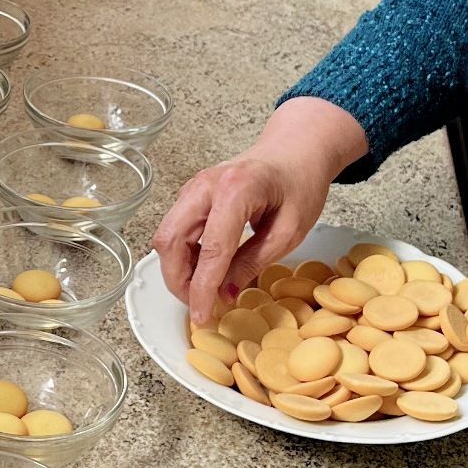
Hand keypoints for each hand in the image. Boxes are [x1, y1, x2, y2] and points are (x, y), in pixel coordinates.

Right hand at [152, 99, 367, 325]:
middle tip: (198, 306)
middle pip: (170, 240)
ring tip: (204, 290)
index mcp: (235, 190)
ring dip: (178, 269)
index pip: (211, 249)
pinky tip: (205, 270)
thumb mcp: (288, 231)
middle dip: (178, 280)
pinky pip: (176, 230)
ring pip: (167, 236)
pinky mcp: (192, 195)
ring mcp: (194, 188)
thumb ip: (253, 263)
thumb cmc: (299, 184)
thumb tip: (224, 294)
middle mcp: (204, 185)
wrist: (296, 150)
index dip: (203, 289)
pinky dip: (184, 255)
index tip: (202, 316)